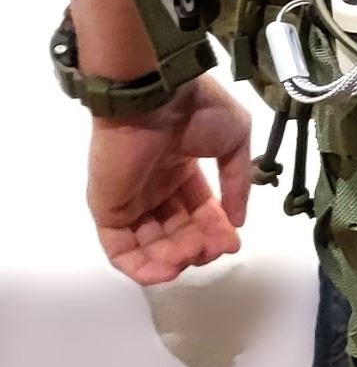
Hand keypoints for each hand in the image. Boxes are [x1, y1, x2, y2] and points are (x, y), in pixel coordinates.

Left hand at [88, 76, 251, 285]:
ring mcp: (130, 199)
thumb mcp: (236, 138)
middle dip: (199, 245)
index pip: (198, 210)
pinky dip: (143, 268)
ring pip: (152, 245)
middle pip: (177, 231)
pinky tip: (169, 270)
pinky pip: (121, 250)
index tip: (234, 242)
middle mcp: (155, 186)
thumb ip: (238, 182)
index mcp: (181, 166)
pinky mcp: (108, 211)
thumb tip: (237, 221)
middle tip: (216, 249)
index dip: (216, 229)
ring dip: (175, 259)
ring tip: (193, 255)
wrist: (155, 96)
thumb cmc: (197, 110)